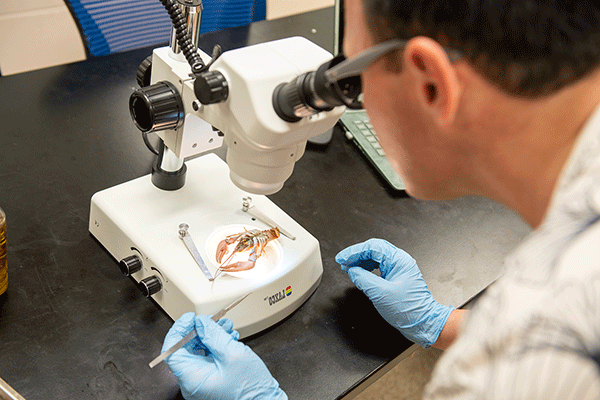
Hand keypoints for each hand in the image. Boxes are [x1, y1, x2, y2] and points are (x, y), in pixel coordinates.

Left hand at [163, 313, 286, 399]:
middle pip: (186, 349)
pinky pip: (208, 358)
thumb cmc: (250, 388)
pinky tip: (228, 338)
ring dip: (211, 336)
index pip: (172, 350)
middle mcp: (193, 382)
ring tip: (226, 327)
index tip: (190, 318)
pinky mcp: (211, 380)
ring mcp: (202, 382)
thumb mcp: (232, 354)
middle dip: (201, 331)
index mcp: (192, 378)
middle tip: (213, 320)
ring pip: (199, 351)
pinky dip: (216, 346)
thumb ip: (214, 335)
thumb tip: (201, 323)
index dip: (179, 330)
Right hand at [335, 239, 453, 347]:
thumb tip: (352, 270)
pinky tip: (360, 274)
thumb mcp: (380, 293)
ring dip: (361, 261)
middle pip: (373, 250)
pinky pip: (379, 266)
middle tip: (343, 262)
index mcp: (398, 260)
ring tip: (349, 268)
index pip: (372, 247)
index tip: (342, 258)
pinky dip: (367, 268)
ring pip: (376, 257)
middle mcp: (400, 261)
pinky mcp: (397, 277)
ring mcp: (399, 268)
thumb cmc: (408, 310)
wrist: (423, 323)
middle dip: (356, 255)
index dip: (354, 251)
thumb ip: (363, 279)